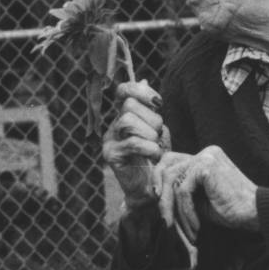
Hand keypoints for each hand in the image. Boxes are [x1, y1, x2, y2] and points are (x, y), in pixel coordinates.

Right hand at [102, 81, 169, 210]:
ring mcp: (109, 140)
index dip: (140, 91)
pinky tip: (155, 156)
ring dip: (150, 134)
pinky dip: (150, 148)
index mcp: (124, 115)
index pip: (123, 90)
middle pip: (129, 105)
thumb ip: (150, 108)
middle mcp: (113, 125)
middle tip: (159, 135)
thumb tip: (144, 80)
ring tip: (156, 146)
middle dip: (152, 119)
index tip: (158, 103)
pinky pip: (132, 143)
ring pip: (127, 121)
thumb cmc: (154, 158)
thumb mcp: (156, 129)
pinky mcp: (111, 156)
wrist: (150, 188)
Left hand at [153, 147, 259, 243]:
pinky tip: (196, 226)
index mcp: (205, 156)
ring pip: (172, 180)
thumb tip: (154, 195)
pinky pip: (183, 191)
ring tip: (181, 228)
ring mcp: (206, 156)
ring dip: (173, 208)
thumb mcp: (199, 198)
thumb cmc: (231, 210)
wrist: (255, 213)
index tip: (157, 203)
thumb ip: (180, 191)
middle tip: (164, 219)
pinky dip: (186, 212)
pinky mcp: (206, 167)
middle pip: (166, 165)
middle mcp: (205, 152)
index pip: (171, 161)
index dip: (159, 180)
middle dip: (161, 194)